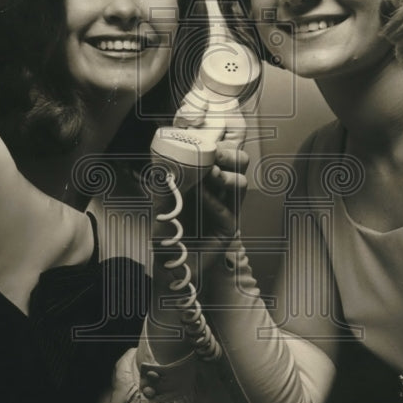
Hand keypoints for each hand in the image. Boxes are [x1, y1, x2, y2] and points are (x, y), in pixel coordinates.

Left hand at [150, 140, 248, 280]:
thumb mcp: (161, 196)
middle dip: (229, 154)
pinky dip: (214, 201)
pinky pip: (228, 211)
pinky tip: (201, 198)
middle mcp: (221, 190)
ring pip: (241, 183)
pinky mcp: (228, 229)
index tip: (206, 141)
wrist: (167, 261)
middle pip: (241, 162)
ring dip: (225, 176)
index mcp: (209, 177)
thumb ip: (164, 179)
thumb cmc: (167, 228)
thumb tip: (161, 157)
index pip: (225, 152)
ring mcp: (227, 208)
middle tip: (214, 155)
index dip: (220, 144)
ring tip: (209, 175)